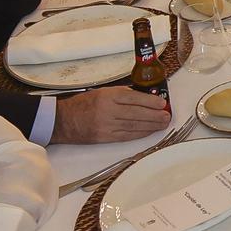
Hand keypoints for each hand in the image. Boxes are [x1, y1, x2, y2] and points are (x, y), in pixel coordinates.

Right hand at [52, 86, 173, 143]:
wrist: (63, 120)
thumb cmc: (83, 103)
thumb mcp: (102, 92)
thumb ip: (121, 94)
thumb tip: (144, 98)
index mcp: (107, 96)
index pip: (133, 98)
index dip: (150, 101)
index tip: (162, 103)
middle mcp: (107, 111)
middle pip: (136, 114)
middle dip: (154, 115)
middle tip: (166, 116)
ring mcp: (106, 126)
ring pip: (134, 126)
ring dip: (151, 126)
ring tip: (162, 124)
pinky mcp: (105, 137)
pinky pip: (127, 136)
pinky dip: (140, 134)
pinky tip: (149, 131)